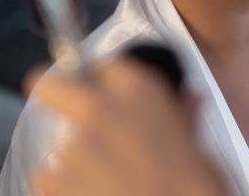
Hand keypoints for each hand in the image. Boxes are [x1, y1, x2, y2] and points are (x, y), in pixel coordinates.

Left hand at [29, 61, 228, 195]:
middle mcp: (100, 109)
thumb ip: (182, 116)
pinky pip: (52, 181)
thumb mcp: (196, 144)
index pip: (107, 66)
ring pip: (61, 147)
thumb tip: (189, 102)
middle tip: (66, 112)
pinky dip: (67, 190)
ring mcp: (73, 146)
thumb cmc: (193, 187)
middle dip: (56, 96)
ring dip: (78, 162)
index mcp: (138, 90)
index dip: (108, 83)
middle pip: (52, 86)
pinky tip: (96, 194)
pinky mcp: (54, 181)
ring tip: (108, 183)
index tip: (112, 96)